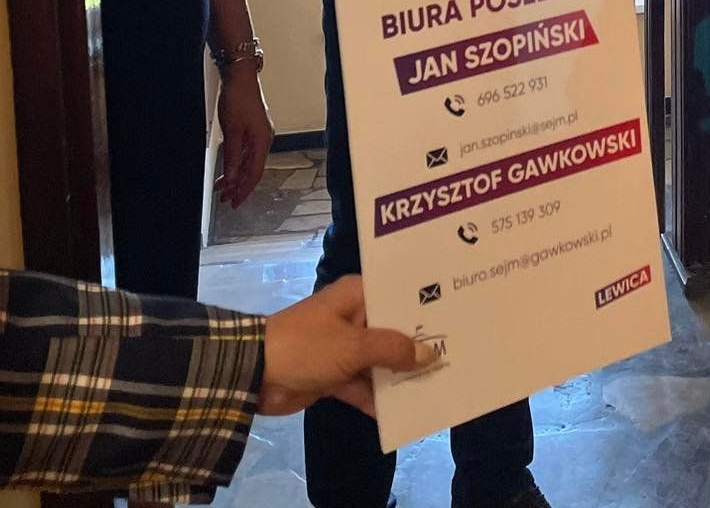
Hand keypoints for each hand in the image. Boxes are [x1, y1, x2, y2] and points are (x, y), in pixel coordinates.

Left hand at [214, 65, 273, 208]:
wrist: (240, 77)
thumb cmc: (238, 99)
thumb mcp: (232, 132)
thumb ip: (232, 157)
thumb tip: (232, 178)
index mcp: (262, 142)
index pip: (254, 174)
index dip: (244, 190)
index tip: (234, 203)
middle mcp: (264, 140)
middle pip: (252, 170)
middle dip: (238, 186)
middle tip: (224, 199)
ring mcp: (259, 134)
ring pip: (248, 162)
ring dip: (235, 175)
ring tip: (221, 187)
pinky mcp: (252, 128)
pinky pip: (245, 152)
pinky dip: (236, 162)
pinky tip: (228, 168)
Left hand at [260, 276, 436, 415]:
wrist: (255, 375)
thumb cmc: (307, 346)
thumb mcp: (354, 345)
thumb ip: (393, 349)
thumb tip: (429, 354)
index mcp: (356, 296)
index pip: (397, 295)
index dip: (423, 306)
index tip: (455, 316)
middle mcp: (352, 317)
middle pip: (392, 331)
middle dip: (416, 347)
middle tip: (453, 357)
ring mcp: (343, 348)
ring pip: (380, 361)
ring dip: (399, 376)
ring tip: (435, 387)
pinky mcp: (334, 375)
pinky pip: (363, 385)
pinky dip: (376, 398)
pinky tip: (400, 413)